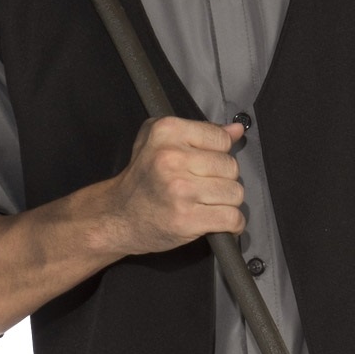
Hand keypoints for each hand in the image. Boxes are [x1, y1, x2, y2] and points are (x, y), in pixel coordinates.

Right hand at [108, 115, 245, 253]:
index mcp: (167, 132)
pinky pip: (232, 218)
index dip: (218, 154)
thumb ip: (201, 132)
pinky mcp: (187, 219)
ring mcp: (180, 190)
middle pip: (231, 167)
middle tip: (203, 187)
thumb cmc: (142, 178)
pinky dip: (232, 224)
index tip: (204, 165)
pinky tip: (217, 220)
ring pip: (235, 193)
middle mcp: (172, 158)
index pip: (222, 139)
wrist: (117, 216)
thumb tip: (237, 129)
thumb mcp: (160, 141)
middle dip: (223, 179)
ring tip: (207, 203)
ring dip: (227, 202)